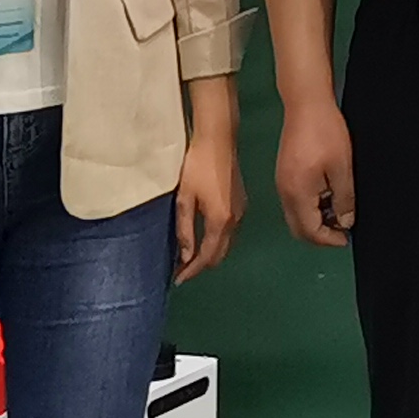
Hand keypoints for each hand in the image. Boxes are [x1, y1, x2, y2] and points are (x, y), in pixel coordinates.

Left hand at [173, 115, 244, 282]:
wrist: (218, 138)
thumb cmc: (197, 167)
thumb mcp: (185, 200)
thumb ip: (186, 230)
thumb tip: (186, 256)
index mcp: (221, 221)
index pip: (207, 257)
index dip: (192, 271)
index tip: (177, 279)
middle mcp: (235, 220)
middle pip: (220, 255)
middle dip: (201, 265)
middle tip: (181, 270)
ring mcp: (241, 211)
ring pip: (227, 244)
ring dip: (210, 253)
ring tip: (189, 256)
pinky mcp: (241, 202)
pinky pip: (230, 231)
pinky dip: (217, 240)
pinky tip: (204, 237)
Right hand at [276, 94, 357, 247]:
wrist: (306, 104)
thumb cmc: (326, 132)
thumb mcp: (342, 166)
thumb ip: (344, 198)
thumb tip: (346, 222)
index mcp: (297, 194)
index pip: (309, 231)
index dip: (328, 239)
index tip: (346, 238)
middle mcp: (284, 193)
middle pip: (298, 228)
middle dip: (319, 235)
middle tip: (342, 230)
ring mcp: (281, 183)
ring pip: (295, 216)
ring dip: (314, 221)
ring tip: (338, 213)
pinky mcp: (284, 173)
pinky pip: (294, 202)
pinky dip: (309, 208)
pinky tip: (326, 198)